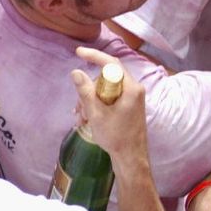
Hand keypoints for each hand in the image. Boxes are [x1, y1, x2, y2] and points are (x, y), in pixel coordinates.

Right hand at [71, 47, 148, 162]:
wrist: (131, 158)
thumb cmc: (116, 136)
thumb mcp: (96, 113)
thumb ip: (86, 92)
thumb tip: (76, 72)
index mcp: (131, 88)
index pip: (111, 64)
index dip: (94, 56)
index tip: (78, 52)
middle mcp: (134, 90)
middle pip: (105, 79)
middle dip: (88, 91)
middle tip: (78, 108)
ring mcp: (132, 99)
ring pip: (105, 91)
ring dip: (89, 102)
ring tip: (81, 118)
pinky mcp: (128, 107)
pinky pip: (109, 99)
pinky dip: (96, 107)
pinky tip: (86, 120)